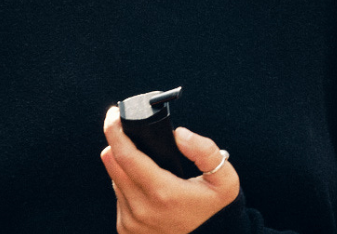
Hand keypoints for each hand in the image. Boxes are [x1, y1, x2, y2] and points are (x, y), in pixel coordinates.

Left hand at [101, 106, 238, 233]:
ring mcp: (131, 222)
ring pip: (114, 180)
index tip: (113, 115)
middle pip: (112, 164)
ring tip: (142, 160)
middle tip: (126, 129)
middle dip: (117, 143)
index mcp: (163, 193)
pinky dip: (126, 186)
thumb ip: (206, 151)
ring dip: (122, 166)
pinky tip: (143, 183)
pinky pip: (118, 198)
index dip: (115, 131)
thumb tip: (179, 134)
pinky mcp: (126, 229)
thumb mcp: (224, 179)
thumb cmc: (214, 209)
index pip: (125, 156)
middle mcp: (142, 209)